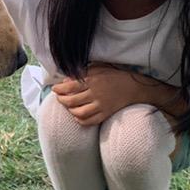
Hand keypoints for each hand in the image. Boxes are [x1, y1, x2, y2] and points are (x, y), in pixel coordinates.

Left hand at [52, 64, 184, 126]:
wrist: (134, 87)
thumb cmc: (115, 76)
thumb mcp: (99, 69)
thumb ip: (82, 73)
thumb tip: (66, 80)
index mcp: (92, 80)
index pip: (69, 86)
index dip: (59, 89)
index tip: (55, 89)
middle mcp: (95, 93)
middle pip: (71, 101)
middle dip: (61, 100)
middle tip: (59, 98)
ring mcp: (101, 105)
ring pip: (78, 112)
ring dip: (70, 110)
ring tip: (68, 106)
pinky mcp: (106, 114)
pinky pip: (89, 121)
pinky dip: (80, 120)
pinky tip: (77, 115)